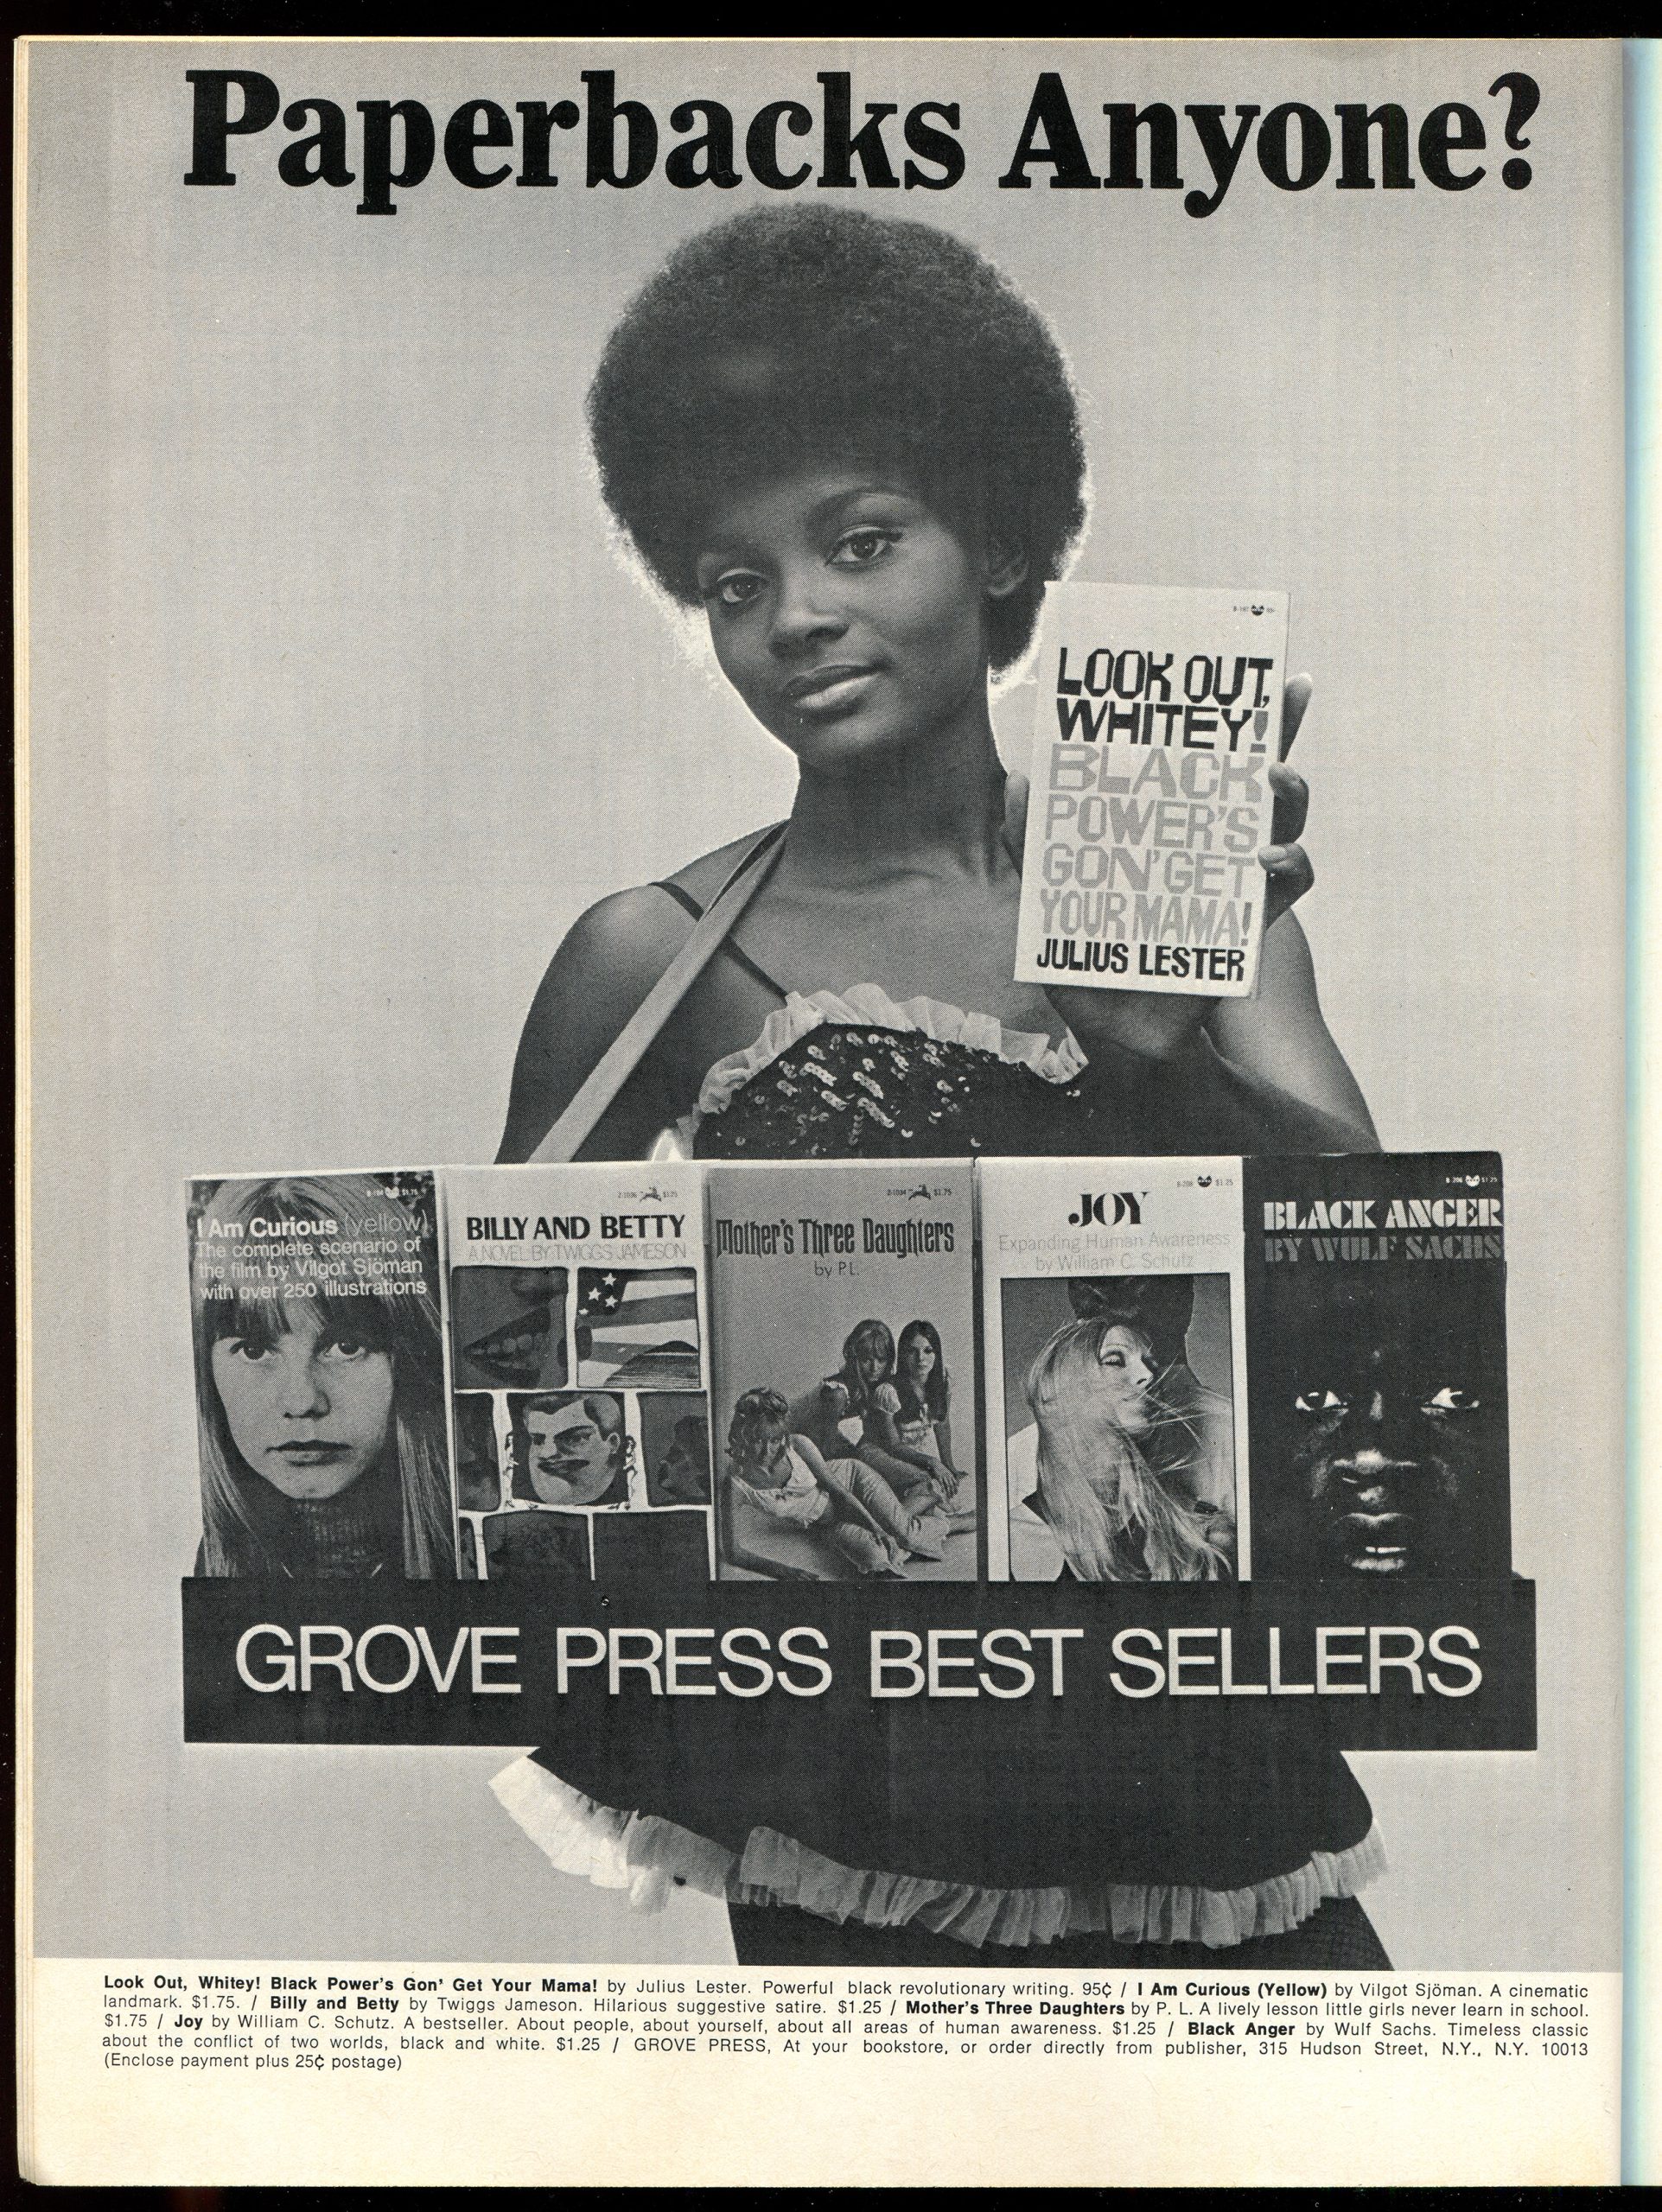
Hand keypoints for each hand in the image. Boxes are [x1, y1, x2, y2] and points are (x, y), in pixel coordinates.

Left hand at [1003, 676, 1316, 1060]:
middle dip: (1278, 727)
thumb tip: (1021, 782)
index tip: (1250, 665)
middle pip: (1256, 773)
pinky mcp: (1250, 923)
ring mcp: (1234, 879)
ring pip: (1283, 819)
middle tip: (1288, 691)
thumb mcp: (1050, 899)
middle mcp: (1209, 844)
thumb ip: (1034, 846)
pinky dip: (1285, 866)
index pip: (1201, 761)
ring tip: (1273, 774)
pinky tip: (1263, 861)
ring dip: (1288, 791)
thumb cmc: (1086, 962)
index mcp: (1167, 825)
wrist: (1113, 1034)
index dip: (1228, 715)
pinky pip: (1288, 885)